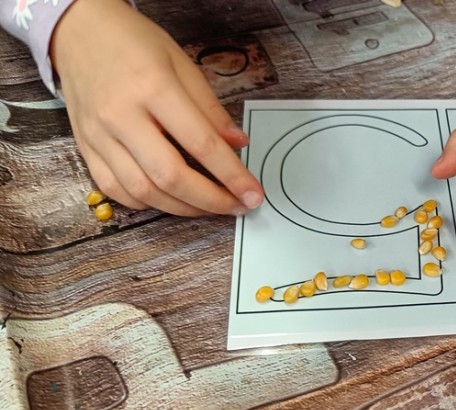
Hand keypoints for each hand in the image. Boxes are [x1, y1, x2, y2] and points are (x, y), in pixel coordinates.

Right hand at [51, 0, 262, 215]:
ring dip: (182, 207)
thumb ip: (210, 109)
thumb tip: (238, 145)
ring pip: (143, 190)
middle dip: (210, 200)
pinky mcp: (85, 147)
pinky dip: (148, 202)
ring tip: (209, 206)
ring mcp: (99, 135)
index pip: (200, 143)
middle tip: (236, 206)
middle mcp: (122, 115)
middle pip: (170, 175)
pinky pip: (116, 190)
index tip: (253, 194)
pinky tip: (171, 199)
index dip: (232, 175)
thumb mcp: (183, 64)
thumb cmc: (134, 43)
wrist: (78, 31)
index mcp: (153, 87)